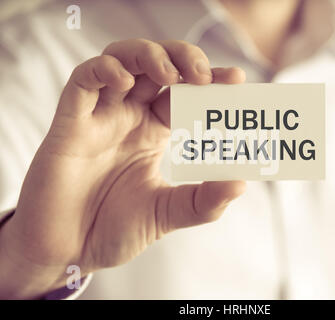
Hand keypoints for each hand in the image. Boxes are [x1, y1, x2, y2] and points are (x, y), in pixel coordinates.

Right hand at [0, 39, 245, 298]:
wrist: (68, 252)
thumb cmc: (114, 229)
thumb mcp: (167, 213)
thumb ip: (204, 201)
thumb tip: (242, 182)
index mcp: (152, 132)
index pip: (184, 92)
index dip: (210, 80)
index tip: (237, 78)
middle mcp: (128, 117)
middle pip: (155, 65)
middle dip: (183, 58)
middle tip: (204, 75)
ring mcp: (99, 116)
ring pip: (121, 59)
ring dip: (148, 55)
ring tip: (171, 74)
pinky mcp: (70, 123)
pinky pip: (83, 80)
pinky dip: (105, 71)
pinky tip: (125, 83)